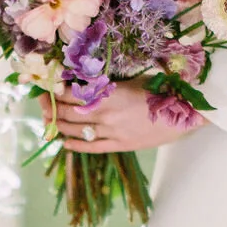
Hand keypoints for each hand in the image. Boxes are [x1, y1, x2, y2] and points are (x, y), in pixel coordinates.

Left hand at [44, 80, 205, 153]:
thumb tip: (85, 81)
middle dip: (50, 106)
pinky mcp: (120, 145)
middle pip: (67, 112)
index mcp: (109, 93)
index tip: (46, 84)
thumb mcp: (133, 79)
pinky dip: (75, 145)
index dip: (55, 89)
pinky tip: (64, 142)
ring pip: (75, 130)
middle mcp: (106, 114)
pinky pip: (92, 147)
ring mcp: (112, 132)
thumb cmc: (162, 90)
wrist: (186, 113)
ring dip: (57, 124)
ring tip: (47, 119)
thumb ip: (108, 83)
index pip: (72, 92)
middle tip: (40, 100)